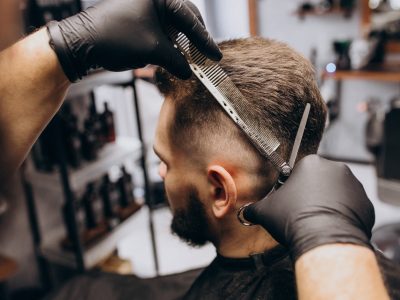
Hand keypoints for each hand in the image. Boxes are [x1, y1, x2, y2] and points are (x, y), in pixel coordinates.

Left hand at [47, 0, 221, 81]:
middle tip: (206, 56)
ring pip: (172, 26)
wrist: (82, 44)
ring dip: (182, 43)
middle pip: (184, 18)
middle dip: (195, 39)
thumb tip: (189, 71)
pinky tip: (174, 56)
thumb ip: (176, 60)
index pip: (189, 19)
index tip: (215, 55)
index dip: (204, 40)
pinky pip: (160, 30)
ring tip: (192, 59)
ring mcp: (144, 8)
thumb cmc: (115, 39)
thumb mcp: (153, 50)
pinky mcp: (138, 19)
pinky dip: (169, 44)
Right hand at [243, 155, 374, 260]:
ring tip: (317, 221)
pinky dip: (343, 215)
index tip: (290, 201)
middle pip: (319, 180)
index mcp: (311, 163)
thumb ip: (254, 208)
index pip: (299, 171)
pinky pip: (352, 207)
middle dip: (312, 194)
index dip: (293, 188)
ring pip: (336, 193)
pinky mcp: (366, 204)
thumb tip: (245, 212)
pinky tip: (331, 226)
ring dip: (328, 203)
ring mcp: (354, 185)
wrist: (323, 240)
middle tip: (302, 212)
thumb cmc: (294, 219)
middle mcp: (335, 168)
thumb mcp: (265, 211)